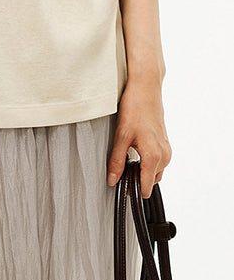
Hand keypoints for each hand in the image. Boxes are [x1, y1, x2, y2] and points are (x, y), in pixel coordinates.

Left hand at [106, 76, 172, 197]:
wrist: (146, 88)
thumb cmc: (134, 107)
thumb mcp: (121, 135)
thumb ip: (116, 161)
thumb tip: (112, 180)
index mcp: (154, 156)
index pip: (146, 188)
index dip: (132, 190)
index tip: (121, 187)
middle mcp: (164, 156)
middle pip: (150, 181)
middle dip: (137, 180)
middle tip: (120, 170)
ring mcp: (166, 150)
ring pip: (154, 172)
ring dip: (142, 171)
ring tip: (126, 158)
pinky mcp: (165, 144)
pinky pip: (157, 162)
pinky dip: (147, 162)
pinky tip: (135, 150)